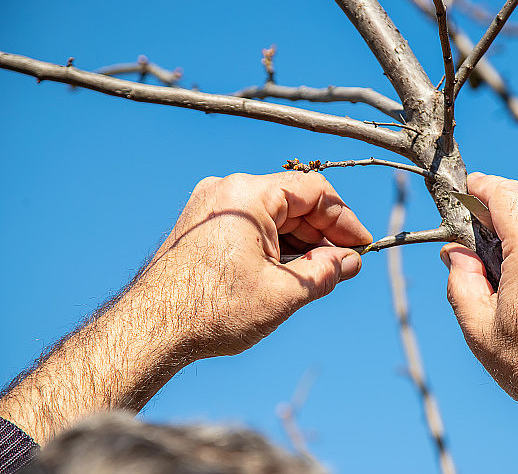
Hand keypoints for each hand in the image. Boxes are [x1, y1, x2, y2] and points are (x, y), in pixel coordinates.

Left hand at [0, 171, 370, 443]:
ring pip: (273, 215)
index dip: (345, 221)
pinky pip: (251, 225)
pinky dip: (275, 245)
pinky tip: (290, 271)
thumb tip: (350, 262)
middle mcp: (227, 190)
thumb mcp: (284, 292)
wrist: (150, 332)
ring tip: (321, 274)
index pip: (314, 193)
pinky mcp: (201, 225)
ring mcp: (210, 206)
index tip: (362, 246)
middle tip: (346, 265)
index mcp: (248, 195)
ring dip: (300, 242)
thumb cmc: (212, 311)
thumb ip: (325, 271)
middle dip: (323, 234)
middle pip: (293, 202)